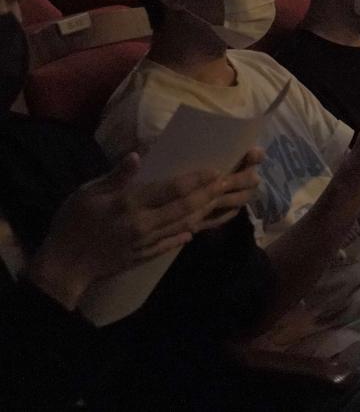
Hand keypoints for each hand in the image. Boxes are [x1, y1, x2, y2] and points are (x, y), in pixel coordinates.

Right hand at [27, 151, 262, 308]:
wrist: (63, 267)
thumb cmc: (71, 224)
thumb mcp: (87, 194)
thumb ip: (116, 176)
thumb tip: (137, 155)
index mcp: (131, 204)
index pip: (171, 190)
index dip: (196, 180)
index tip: (216, 170)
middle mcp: (145, 224)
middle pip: (186, 207)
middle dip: (211, 193)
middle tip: (232, 181)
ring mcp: (147, 242)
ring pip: (184, 224)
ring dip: (207, 211)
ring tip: (226, 200)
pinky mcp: (145, 256)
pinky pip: (172, 243)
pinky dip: (186, 234)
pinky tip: (197, 228)